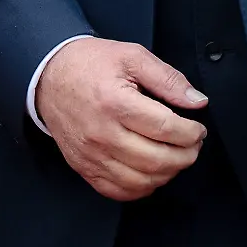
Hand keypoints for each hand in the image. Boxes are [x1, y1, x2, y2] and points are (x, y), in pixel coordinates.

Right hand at [35, 38, 208, 200]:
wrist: (48, 76)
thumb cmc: (89, 64)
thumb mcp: (131, 56)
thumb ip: (167, 78)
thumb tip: (196, 101)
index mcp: (115, 102)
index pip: (166, 128)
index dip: (191, 132)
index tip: (197, 129)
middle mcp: (102, 133)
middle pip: (158, 159)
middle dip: (187, 155)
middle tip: (193, 145)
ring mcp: (91, 155)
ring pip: (142, 180)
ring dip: (168, 173)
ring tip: (175, 157)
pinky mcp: (84, 167)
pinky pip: (119, 191)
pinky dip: (142, 187)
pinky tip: (151, 172)